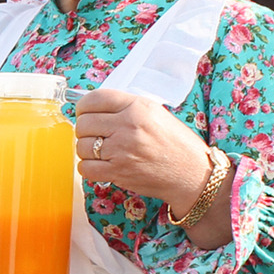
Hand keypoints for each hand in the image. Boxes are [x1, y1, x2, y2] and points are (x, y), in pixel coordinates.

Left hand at [73, 89, 213, 210]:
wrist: (193, 174)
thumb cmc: (176, 144)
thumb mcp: (156, 114)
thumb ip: (126, 108)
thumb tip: (94, 109)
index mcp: (138, 107)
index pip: (95, 98)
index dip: (84, 106)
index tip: (85, 113)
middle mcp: (128, 126)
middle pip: (83, 123)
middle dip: (84, 129)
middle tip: (94, 135)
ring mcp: (122, 150)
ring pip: (81, 146)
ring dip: (85, 150)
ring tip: (100, 151)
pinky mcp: (118, 172)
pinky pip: (85, 168)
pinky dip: (88, 168)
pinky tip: (100, 165)